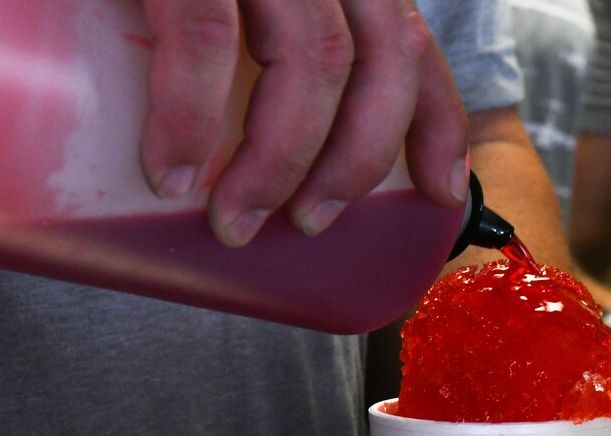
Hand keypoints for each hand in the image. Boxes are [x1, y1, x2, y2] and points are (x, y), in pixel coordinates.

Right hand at [140, 0, 469, 246]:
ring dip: (278, 161)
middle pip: (380, 56)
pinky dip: (190, 118)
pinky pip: (205, 38)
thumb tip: (258, 154)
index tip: (440, 191)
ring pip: (310, 59)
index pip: (409, 38)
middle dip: (354, 160)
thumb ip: (256, 39)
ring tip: (235, 219)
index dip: (437, 120)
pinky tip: (170, 169)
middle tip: (310, 222)